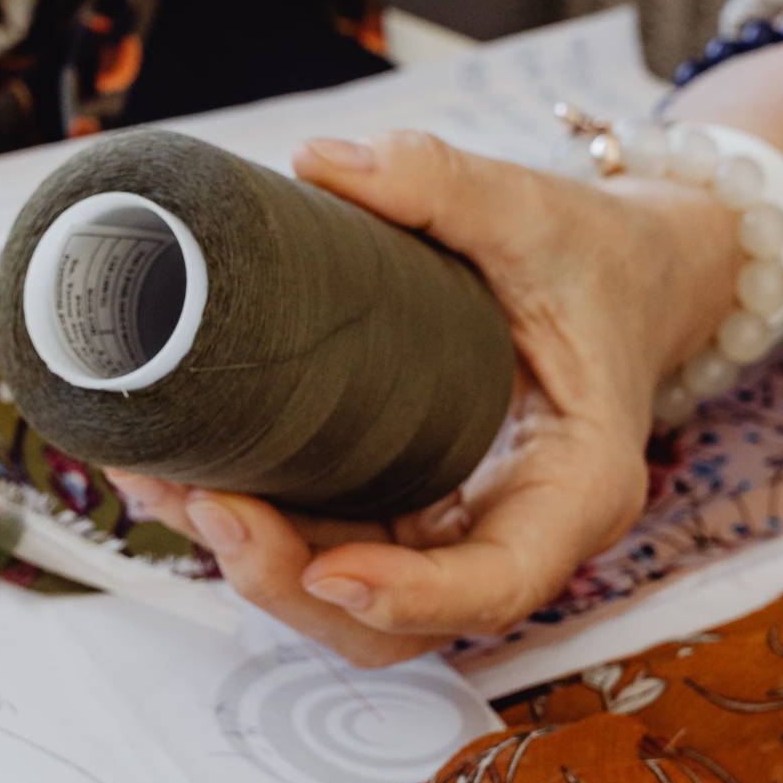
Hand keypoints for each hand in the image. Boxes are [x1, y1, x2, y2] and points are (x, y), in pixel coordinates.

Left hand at [112, 129, 738, 666]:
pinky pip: (322, 547)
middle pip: (398, 620)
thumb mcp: (536, 211)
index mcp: (576, 486)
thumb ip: (443, 182)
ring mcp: (451, 533)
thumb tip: (323, 162)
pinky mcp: (402, 511)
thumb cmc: (592, 261)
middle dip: (290, 581)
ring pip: (345, 601)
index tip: (327, 569)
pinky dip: (250, 528)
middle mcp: (512, 532)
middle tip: (207, 501)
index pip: (500, 583)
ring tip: (165, 484)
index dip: (411, 595)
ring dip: (250, 561)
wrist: (617, 278)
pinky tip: (175, 476)